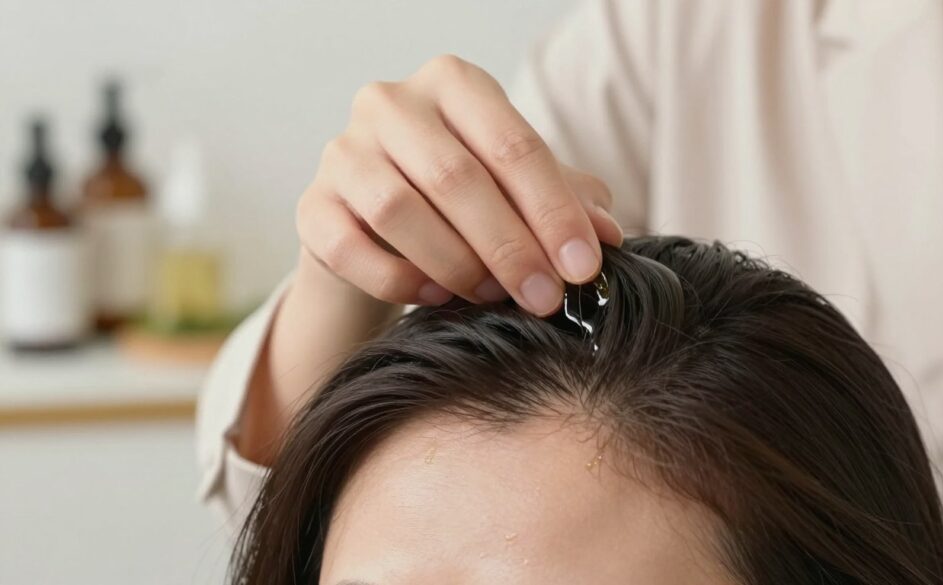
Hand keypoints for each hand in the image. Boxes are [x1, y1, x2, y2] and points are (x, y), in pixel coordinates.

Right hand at [296, 54, 622, 315]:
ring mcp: (342, 151)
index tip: (583, 267)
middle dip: (509, 247)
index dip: (553, 211)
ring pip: (397, 211)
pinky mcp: (312, 204)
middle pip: (456, 178)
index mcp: (454, 84)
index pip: (514, 144)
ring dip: (454, 263)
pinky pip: (349, 247)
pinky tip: (433, 296)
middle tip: (543, 297)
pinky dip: (398, 279)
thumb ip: (566, 204)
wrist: (379, 227)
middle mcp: (391, 103)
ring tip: (489, 295)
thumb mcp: (521, 192)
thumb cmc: (462, 201)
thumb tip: (609, 237)